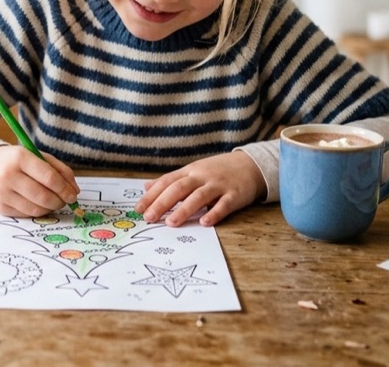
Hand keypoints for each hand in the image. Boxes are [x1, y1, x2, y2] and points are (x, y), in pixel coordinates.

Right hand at [0, 145, 79, 216]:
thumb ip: (59, 170)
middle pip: (43, 196)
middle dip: (60, 201)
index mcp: (20, 157)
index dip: (64, 189)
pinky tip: (39, 204)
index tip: (73, 195)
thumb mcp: (38, 156)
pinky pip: (27, 214)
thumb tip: (74, 190)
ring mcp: (2, 193)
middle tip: (66, 200)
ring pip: (36, 208)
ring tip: (53, 202)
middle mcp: (8, 175)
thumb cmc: (17, 161)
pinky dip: (38, 211)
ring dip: (50, 208)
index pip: (49, 177)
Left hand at [134, 151, 266, 226]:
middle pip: (179, 188)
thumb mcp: (193, 171)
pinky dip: (214, 213)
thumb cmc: (217, 171)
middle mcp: (202, 176)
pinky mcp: (234, 194)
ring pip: (199, 196)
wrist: (250, 165)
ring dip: (184, 209)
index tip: (138, 209)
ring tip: (171, 223)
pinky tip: (204, 223)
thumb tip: (147, 186)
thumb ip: (171, 180)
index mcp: (190, 171)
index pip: (166, 182)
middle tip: (149, 218)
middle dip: (162, 203)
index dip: (152, 195)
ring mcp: (218, 185)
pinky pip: (223, 204)